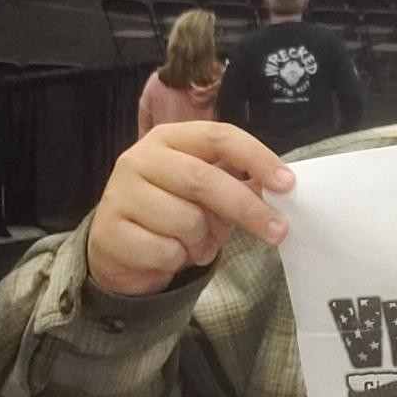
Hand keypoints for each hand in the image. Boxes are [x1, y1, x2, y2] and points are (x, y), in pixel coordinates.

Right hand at [86, 121, 294, 296]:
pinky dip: (178, 259)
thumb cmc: (172, 213)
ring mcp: (120, 193)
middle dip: (247, 209)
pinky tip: (168, 255)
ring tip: (196, 245)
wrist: (120, 249)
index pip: (219, 137)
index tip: (287, 183)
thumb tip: (281, 188)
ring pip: (186, 220)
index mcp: (169, 138)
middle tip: (278, 231)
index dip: (256, 158)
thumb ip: (239, 184)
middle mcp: (140, 158)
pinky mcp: (109, 231)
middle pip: (205, 179)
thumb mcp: (208, 194)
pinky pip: (165, 250)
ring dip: (204, 241)